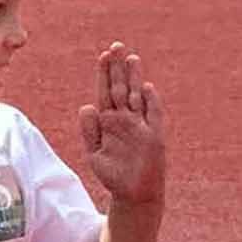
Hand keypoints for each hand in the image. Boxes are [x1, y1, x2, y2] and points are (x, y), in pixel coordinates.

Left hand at [77, 43, 165, 206]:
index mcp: (109, 121)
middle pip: (120, 88)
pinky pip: (153, 115)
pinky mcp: (154, 136)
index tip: (103, 55)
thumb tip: (86, 106)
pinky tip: (145, 87)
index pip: (105, 91)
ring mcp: (141, 125)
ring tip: (131, 58)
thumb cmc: (114, 174)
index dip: (104, 74)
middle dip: (118, 68)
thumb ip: (90, 131)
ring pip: (137, 96)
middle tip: (116, 46)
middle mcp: (125, 119)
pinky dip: (150, 101)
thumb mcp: (95, 153)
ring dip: (134, 78)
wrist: (133, 194)